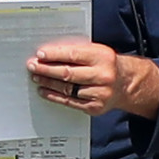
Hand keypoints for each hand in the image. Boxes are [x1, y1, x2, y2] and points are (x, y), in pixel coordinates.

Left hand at [27, 41, 158, 117]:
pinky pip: (70, 102)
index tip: (40, 54)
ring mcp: (99, 93)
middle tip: (32, 66)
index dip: (55, 55)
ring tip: (36, 77)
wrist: (126, 83)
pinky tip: (44, 91)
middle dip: (47, 69)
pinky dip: (54, 96)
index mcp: (102, 57)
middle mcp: (102, 75)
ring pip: (67, 89)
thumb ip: (76, 51)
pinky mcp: (94, 107)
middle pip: (68, 73)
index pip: (74, 55)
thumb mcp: (96, 51)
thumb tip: (49, 53)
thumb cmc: (106, 64)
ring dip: (48, 83)